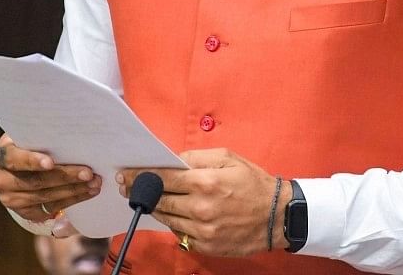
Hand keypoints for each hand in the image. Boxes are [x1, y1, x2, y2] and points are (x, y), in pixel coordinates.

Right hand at [0, 133, 100, 223]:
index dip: (32, 161)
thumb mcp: (32, 136)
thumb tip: (74, 134)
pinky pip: (48, 209)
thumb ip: (44, 136)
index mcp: (0, 155)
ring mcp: (9, 198)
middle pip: (34, 181)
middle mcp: (0, 180)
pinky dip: (70, 201)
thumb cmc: (32, 143)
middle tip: (89, 173)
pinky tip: (87, 193)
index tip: (51, 162)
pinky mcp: (22, 211)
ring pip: (44, 197)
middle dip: (65, 177)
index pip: (14, 159)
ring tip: (95, 184)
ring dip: (73, 191)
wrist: (22, 164)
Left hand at [120, 148, 288, 257]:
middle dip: (143, 192)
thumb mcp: (230, 158)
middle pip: (158, 200)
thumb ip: (198, 157)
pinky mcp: (205, 245)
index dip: (140, 176)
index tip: (126, 175)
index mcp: (206, 182)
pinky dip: (175, 223)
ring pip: (166, 218)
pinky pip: (179, 233)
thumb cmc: (254, 184)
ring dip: (157, 207)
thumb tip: (173, 161)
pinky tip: (180, 214)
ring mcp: (202, 230)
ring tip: (154, 198)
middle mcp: (200, 208)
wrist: (277, 216)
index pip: (162, 179)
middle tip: (130, 186)